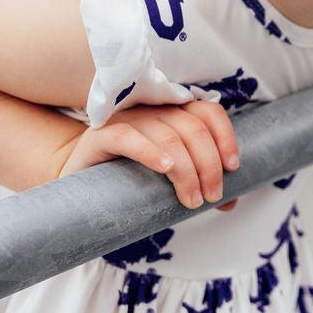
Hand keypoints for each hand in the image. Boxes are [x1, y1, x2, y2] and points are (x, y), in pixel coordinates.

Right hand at [56, 100, 240, 211]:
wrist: (79, 188)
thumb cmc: (129, 181)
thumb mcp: (168, 181)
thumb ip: (198, 185)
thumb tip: (232, 203)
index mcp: (172, 114)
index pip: (208, 112)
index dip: (225, 136)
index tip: (233, 167)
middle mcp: (151, 110)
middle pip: (192, 129)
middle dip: (209, 165)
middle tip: (211, 196)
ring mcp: (126, 120)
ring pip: (167, 135)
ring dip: (186, 170)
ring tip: (191, 199)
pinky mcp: (101, 135)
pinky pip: (129, 137)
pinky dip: (150, 152)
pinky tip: (165, 169)